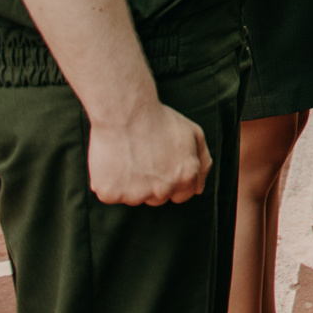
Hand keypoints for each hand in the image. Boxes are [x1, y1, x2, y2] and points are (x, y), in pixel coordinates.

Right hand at [87, 102, 211, 205]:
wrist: (125, 113)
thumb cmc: (158, 119)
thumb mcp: (194, 134)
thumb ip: (203, 162)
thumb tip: (199, 187)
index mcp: (185, 177)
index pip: (182, 195)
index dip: (172, 180)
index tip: (162, 168)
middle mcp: (163, 190)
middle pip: (158, 199)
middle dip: (152, 184)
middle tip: (143, 159)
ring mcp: (136, 194)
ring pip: (133, 198)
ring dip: (130, 185)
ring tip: (128, 157)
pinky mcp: (111, 194)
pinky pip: (110, 195)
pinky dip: (109, 183)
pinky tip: (113, 163)